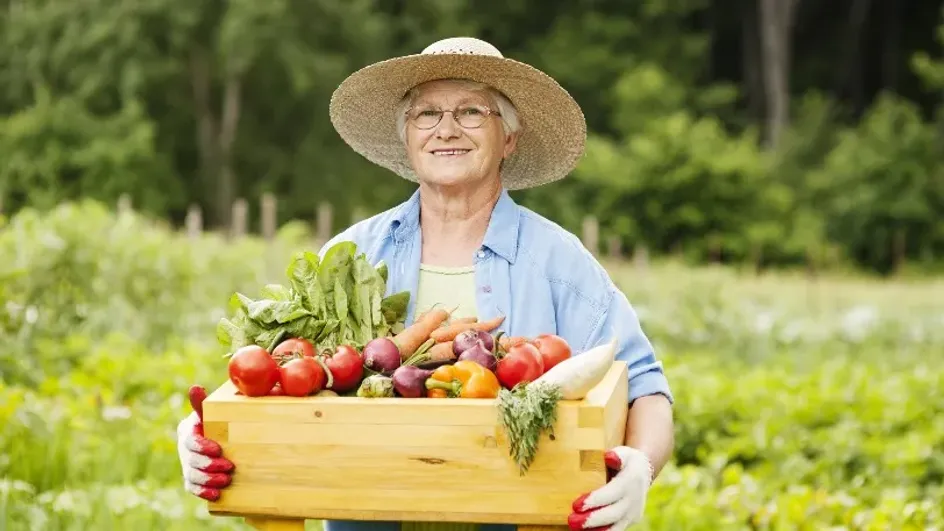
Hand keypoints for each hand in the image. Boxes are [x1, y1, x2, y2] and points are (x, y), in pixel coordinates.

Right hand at [176, 385, 234, 500]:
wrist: (220, 438)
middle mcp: (185, 450)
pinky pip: (193, 488)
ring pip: (192, 476)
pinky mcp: (191, 478)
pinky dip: (203, 492)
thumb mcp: (210, 413)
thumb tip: (194, 387)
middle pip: (191, 461)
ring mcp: (187, 465)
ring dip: (209, 480)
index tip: (218, 449)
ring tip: (226, 480)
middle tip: (229, 467)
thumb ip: (202, 403)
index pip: (190, 441)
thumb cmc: (216, 422)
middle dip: (209, 465)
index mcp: (188, 432)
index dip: (202, 447)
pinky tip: (216, 494)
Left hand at [568, 446, 651, 529]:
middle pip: (612, 513)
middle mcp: (634, 500)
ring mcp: (632, 513)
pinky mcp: (629, 521)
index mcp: (631, 481)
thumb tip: (609, 456)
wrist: (643, 473)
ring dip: (595, 530)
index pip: (611, 493)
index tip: (576, 505)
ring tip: (575, 529)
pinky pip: (615, 530)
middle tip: (571, 520)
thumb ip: (618, 455)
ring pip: (615, 527)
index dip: (594, 500)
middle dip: (591, 519)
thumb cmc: (627, 461)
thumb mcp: (625, 453)